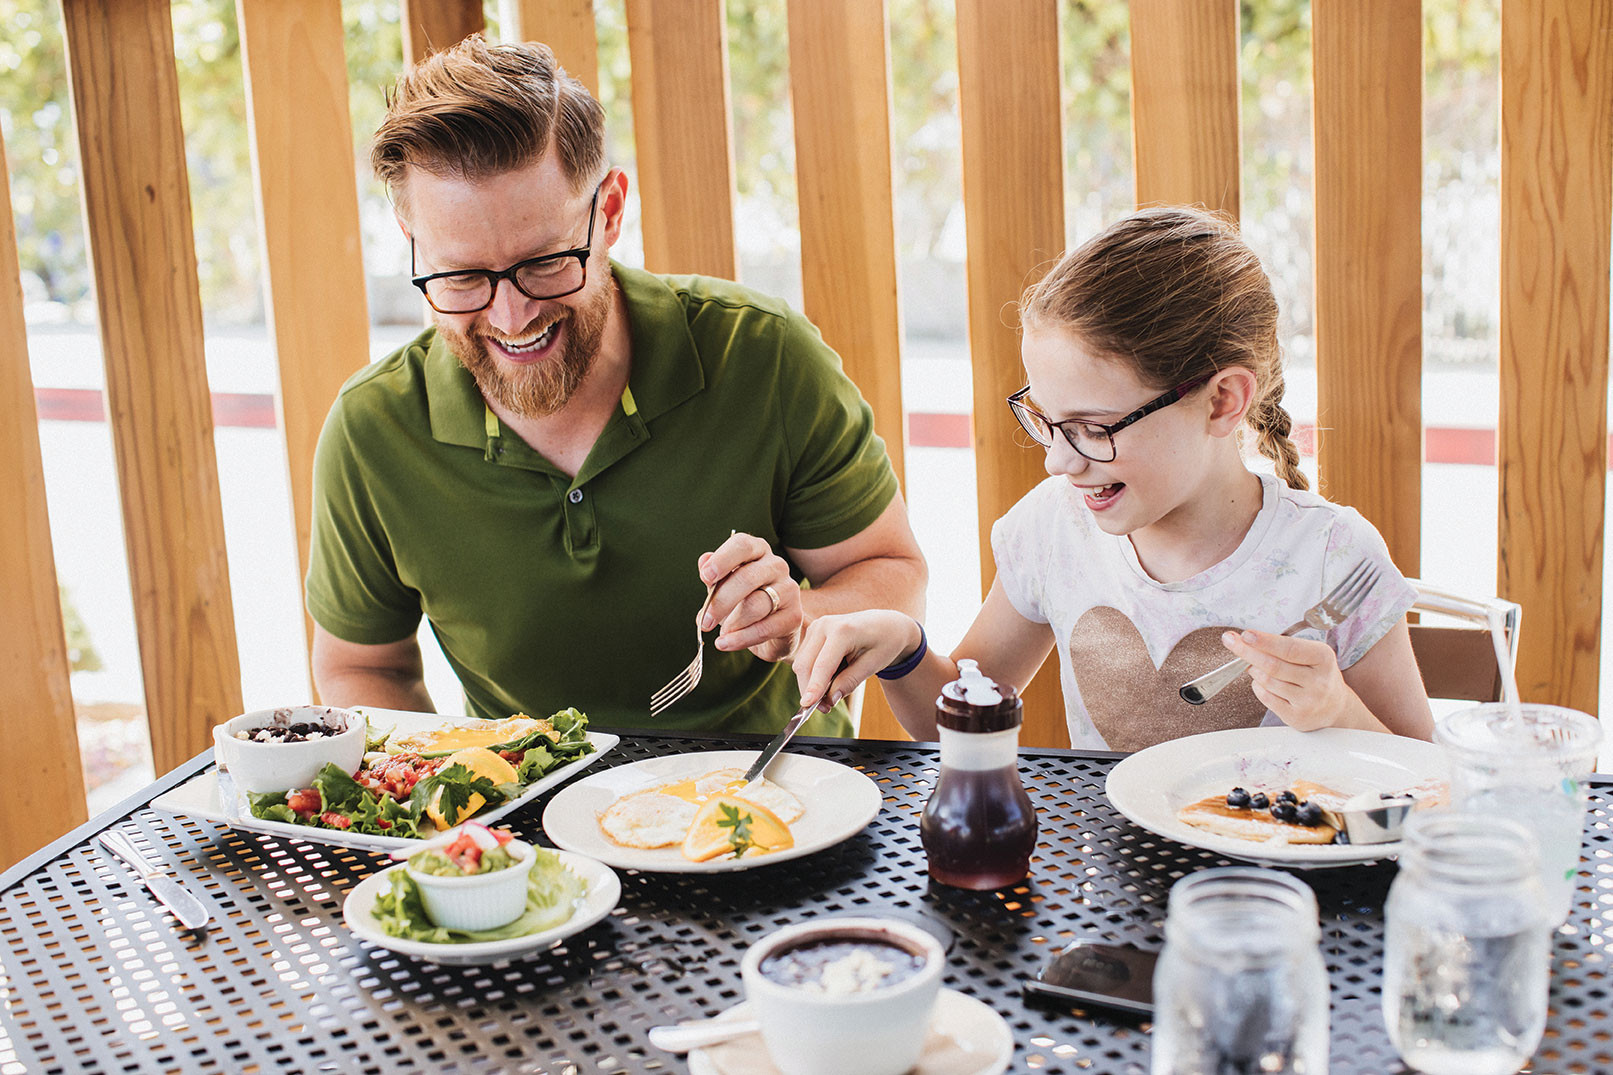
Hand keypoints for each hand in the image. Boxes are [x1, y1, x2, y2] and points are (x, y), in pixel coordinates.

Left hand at [699, 532, 800, 662]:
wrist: (773, 630)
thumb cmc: (744, 601)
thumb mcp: (724, 587)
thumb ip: (714, 577)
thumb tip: (703, 562)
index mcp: (757, 550)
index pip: (742, 545)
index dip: (722, 559)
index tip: (706, 577)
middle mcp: (776, 565)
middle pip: (747, 578)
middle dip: (721, 601)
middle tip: (705, 621)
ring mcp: (789, 589)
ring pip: (756, 604)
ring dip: (732, 623)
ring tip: (719, 635)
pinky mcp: (794, 615)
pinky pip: (765, 627)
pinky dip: (742, 638)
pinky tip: (727, 643)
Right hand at [793, 611, 920, 710]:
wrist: (886, 624)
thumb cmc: (884, 643)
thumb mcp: (873, 665)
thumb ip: (850, 681)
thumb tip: (829, 700)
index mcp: (843, 630)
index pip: (822, 665)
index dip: (813, 687)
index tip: (806, 706)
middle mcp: (825, 625)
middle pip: (805, 665)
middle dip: (810, 690)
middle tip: (826, 708)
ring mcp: (816, 627)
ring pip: (801, 664)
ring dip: (810, 683)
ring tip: (832, 694)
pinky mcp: (813, 632)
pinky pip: (804, 659)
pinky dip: (812, 674)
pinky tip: (831, 677)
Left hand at [1220, 629, 1356, 731]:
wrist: (1335, 706)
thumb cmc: (1316, 674)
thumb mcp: (1310, 654)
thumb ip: (1284, 647)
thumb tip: (1247, 640)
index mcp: (1323, 658)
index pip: (1289, 648)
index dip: (1265, 641)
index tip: (1246, 634)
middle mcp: (1318, 681)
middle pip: (1273, 665)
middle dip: (1247, 652)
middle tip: (1230, 640)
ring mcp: (1308, 701)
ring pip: (1267, 681)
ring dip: (1254, 670)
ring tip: (1254, 665)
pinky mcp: (1297, 717)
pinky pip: (1266, 697)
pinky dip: (1257, 686)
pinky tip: (1261, 682)